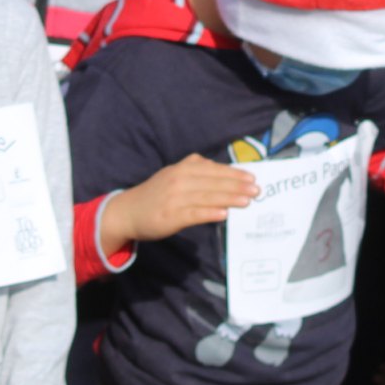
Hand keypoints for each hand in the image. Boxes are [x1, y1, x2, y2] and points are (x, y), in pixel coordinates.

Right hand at [100, 155, 257, 256]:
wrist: (128, 212)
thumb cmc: (156, 194)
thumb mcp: (174, 175)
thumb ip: (195, 171)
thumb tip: (223, 172)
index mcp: (182, 168)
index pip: (213, 170)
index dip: (234, 173)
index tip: (252, 178)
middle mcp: (179, 180)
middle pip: (213, 182)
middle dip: (237, 186)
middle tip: (257, 190)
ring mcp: (174, 198)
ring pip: (207, 197)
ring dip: (229, 198)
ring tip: (247, 201)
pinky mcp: (170, 216)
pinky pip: (194, 214)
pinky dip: (210, 213)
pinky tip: (224, 214)